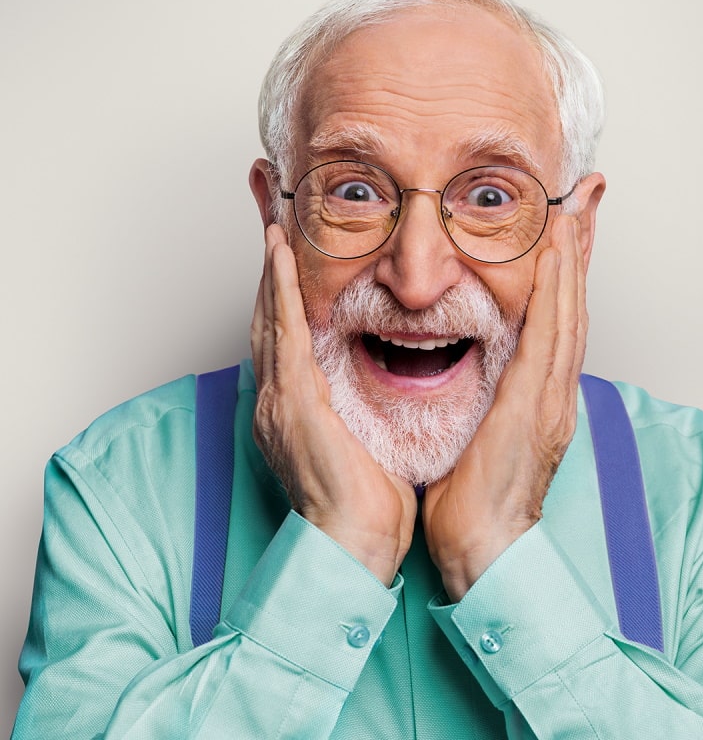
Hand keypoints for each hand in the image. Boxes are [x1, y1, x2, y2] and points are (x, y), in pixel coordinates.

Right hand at [251, 224, 416, 585]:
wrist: (354, 543)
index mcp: (298, 400)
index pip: (290, 327)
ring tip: (269, 216)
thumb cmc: (366, 497)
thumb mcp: (362, 435)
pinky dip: (277, 291)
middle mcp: (280, 392)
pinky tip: (276, 254)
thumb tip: (382, 374)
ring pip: (269, 313)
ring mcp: (280, 395)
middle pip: (270, 311)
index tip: (289, 245)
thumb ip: (359, 401)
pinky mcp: (291, 400)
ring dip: (268, 264)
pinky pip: (282, 333)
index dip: (286, 285)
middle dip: (268, 262)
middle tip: (267, 211)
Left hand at [423, 215, 586, 599]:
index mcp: (539, 397)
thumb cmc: (474, 496)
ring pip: (567, 314)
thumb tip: (468, 371)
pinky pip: (548, 337)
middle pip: (571, 308)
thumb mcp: (480, 433)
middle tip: (584, 201)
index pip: (554, 322)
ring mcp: (551, 397)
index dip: (562, 275)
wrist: (482, 545)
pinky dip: (556, 293)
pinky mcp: (536, 405)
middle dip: (578, 254)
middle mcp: (554, 391)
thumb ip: (485, 397)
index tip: (560, 232)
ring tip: (574, 211)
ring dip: (572, 261)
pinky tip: (556, 255)